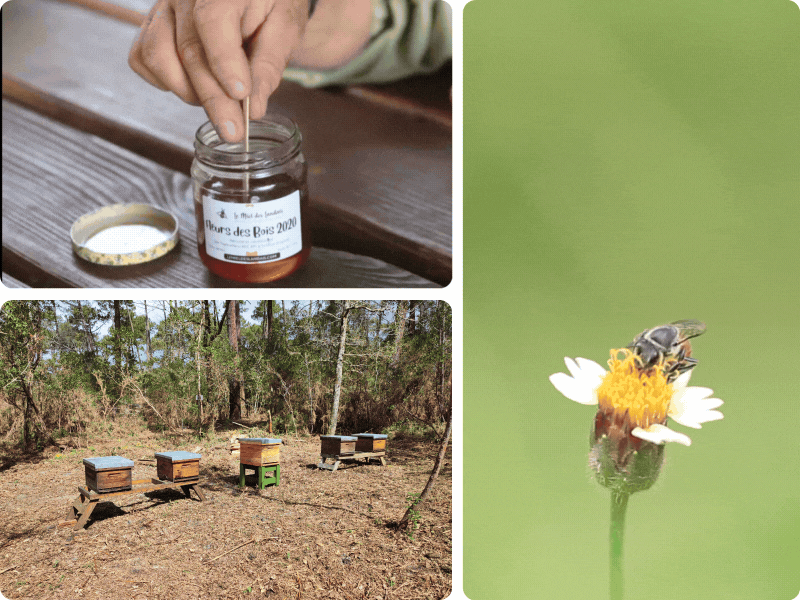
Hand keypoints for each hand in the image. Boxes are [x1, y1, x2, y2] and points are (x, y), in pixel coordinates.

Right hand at [129, 0, 307, 141]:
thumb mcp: (285, 27)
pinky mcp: (151, 24)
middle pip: (188, 50)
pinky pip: (142, 58)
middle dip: (213, 99)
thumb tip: (253, 108)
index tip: (241, 95)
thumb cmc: (271, 3)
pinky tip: (193, 86)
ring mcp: (162, 7)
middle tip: (233, 131)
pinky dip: (165, 82)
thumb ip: (268, 65)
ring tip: (218, 101)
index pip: (212, 22)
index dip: (224, 62)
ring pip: (156, 55)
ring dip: (187, 91)